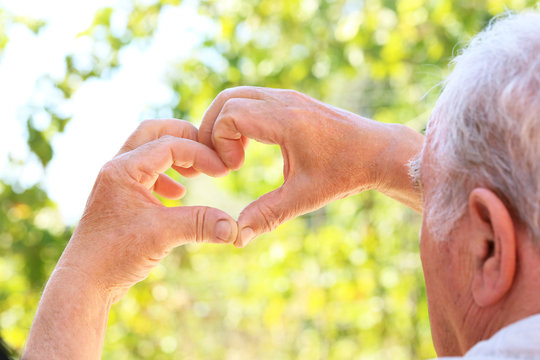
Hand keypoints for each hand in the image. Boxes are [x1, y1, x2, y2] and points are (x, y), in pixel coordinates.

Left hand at [56, 119, 237, 300]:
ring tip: (197, 173)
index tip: (223, 171)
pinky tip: (178, 195)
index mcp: (123, 169)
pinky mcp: (120, 198)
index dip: (200, 154)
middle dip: (185, 138)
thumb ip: (200, 225)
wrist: (85, 282)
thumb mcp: (162, 236)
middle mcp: (117, 168)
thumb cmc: (114, 255)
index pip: (170, 145)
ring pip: (148, 151)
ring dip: (175, 156)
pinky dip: (166, 176)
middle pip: (153, 132)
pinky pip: (146, 173)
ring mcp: (116, 182)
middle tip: (209, 152)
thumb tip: (235, 228)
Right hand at [199, 87, 422, 246]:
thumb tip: (237, 237)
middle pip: (227, 99)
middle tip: (222, 161)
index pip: (230, 114)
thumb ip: (268, 214)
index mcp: (287, 120)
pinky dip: (240, 118)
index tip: (233, 168)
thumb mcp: (306, 196)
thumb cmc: (346, 172)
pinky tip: (249, 146)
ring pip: (239, 95)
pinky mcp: (293, 100)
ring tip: (234, 155)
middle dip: (213, 129)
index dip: (220, 142)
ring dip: (226, 122)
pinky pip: (254, 99)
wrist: (379, 151)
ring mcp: (289, 96)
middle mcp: (285, 100)